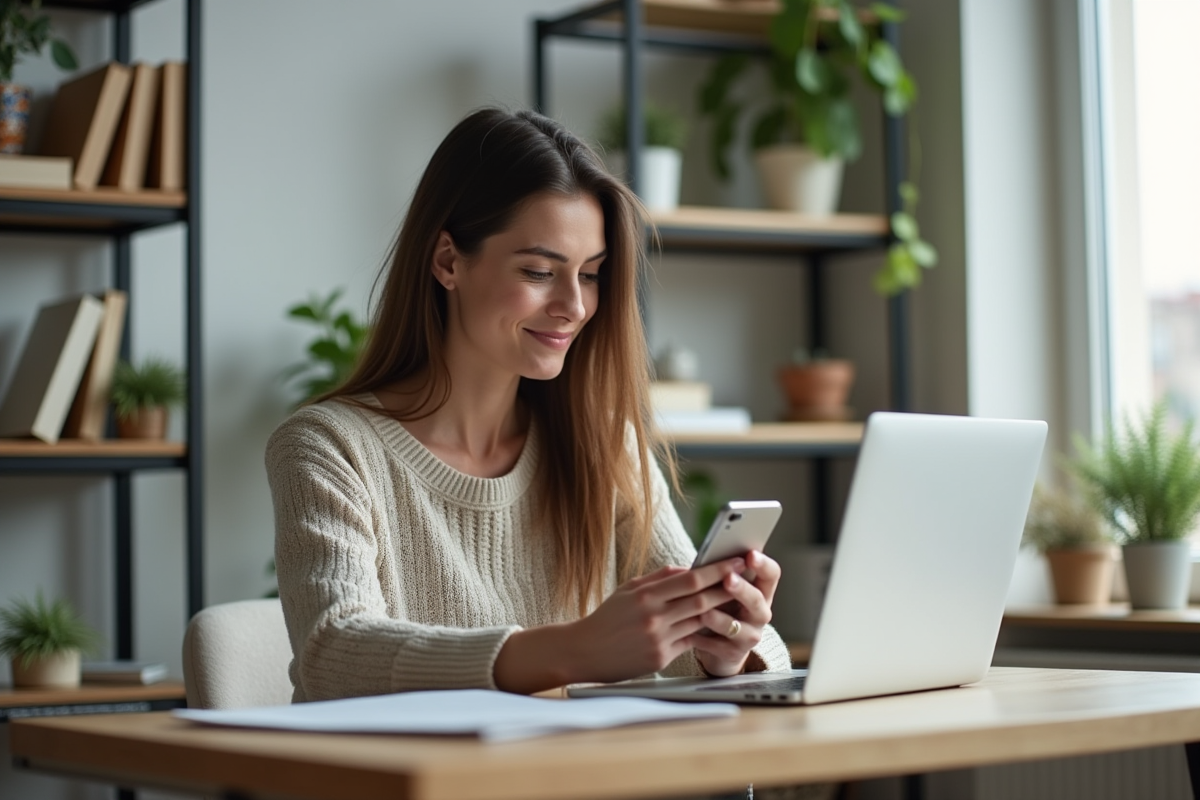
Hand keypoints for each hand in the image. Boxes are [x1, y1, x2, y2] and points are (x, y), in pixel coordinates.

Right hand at [564, 558, 746, 683]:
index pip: (689, 579)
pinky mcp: (661, 658)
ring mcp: (658, 639)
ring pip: (700, 621)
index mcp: (645, 595)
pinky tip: (721, 625)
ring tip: (742, 600)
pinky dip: (706, 633)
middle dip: (728, 587)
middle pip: (701, 599)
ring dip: (724, 610)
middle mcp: (654, 616)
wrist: (584, 651)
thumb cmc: (608, 617)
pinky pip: (691, 642)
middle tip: (749, 577)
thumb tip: (689, 568)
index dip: (717, 570)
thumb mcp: (629, 590)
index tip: (736, 561)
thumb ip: (659, 578)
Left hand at [689, 550, 780, 676]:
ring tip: (704, 613)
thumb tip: (699, 560)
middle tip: (728, 579)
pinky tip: (690, 634)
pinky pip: (718, 646)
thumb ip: (718, 575)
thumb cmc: (719, 607)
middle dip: (742, 589)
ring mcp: (749, 635)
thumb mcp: (722, 589)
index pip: (771, 574)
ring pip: (736, 626)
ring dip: (719, 619)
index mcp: (760, 591)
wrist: (718, 646)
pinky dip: (703, 639)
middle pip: (756, 600)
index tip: (751, 554)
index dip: (763, 564)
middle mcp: (760, 613)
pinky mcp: (733, 653)